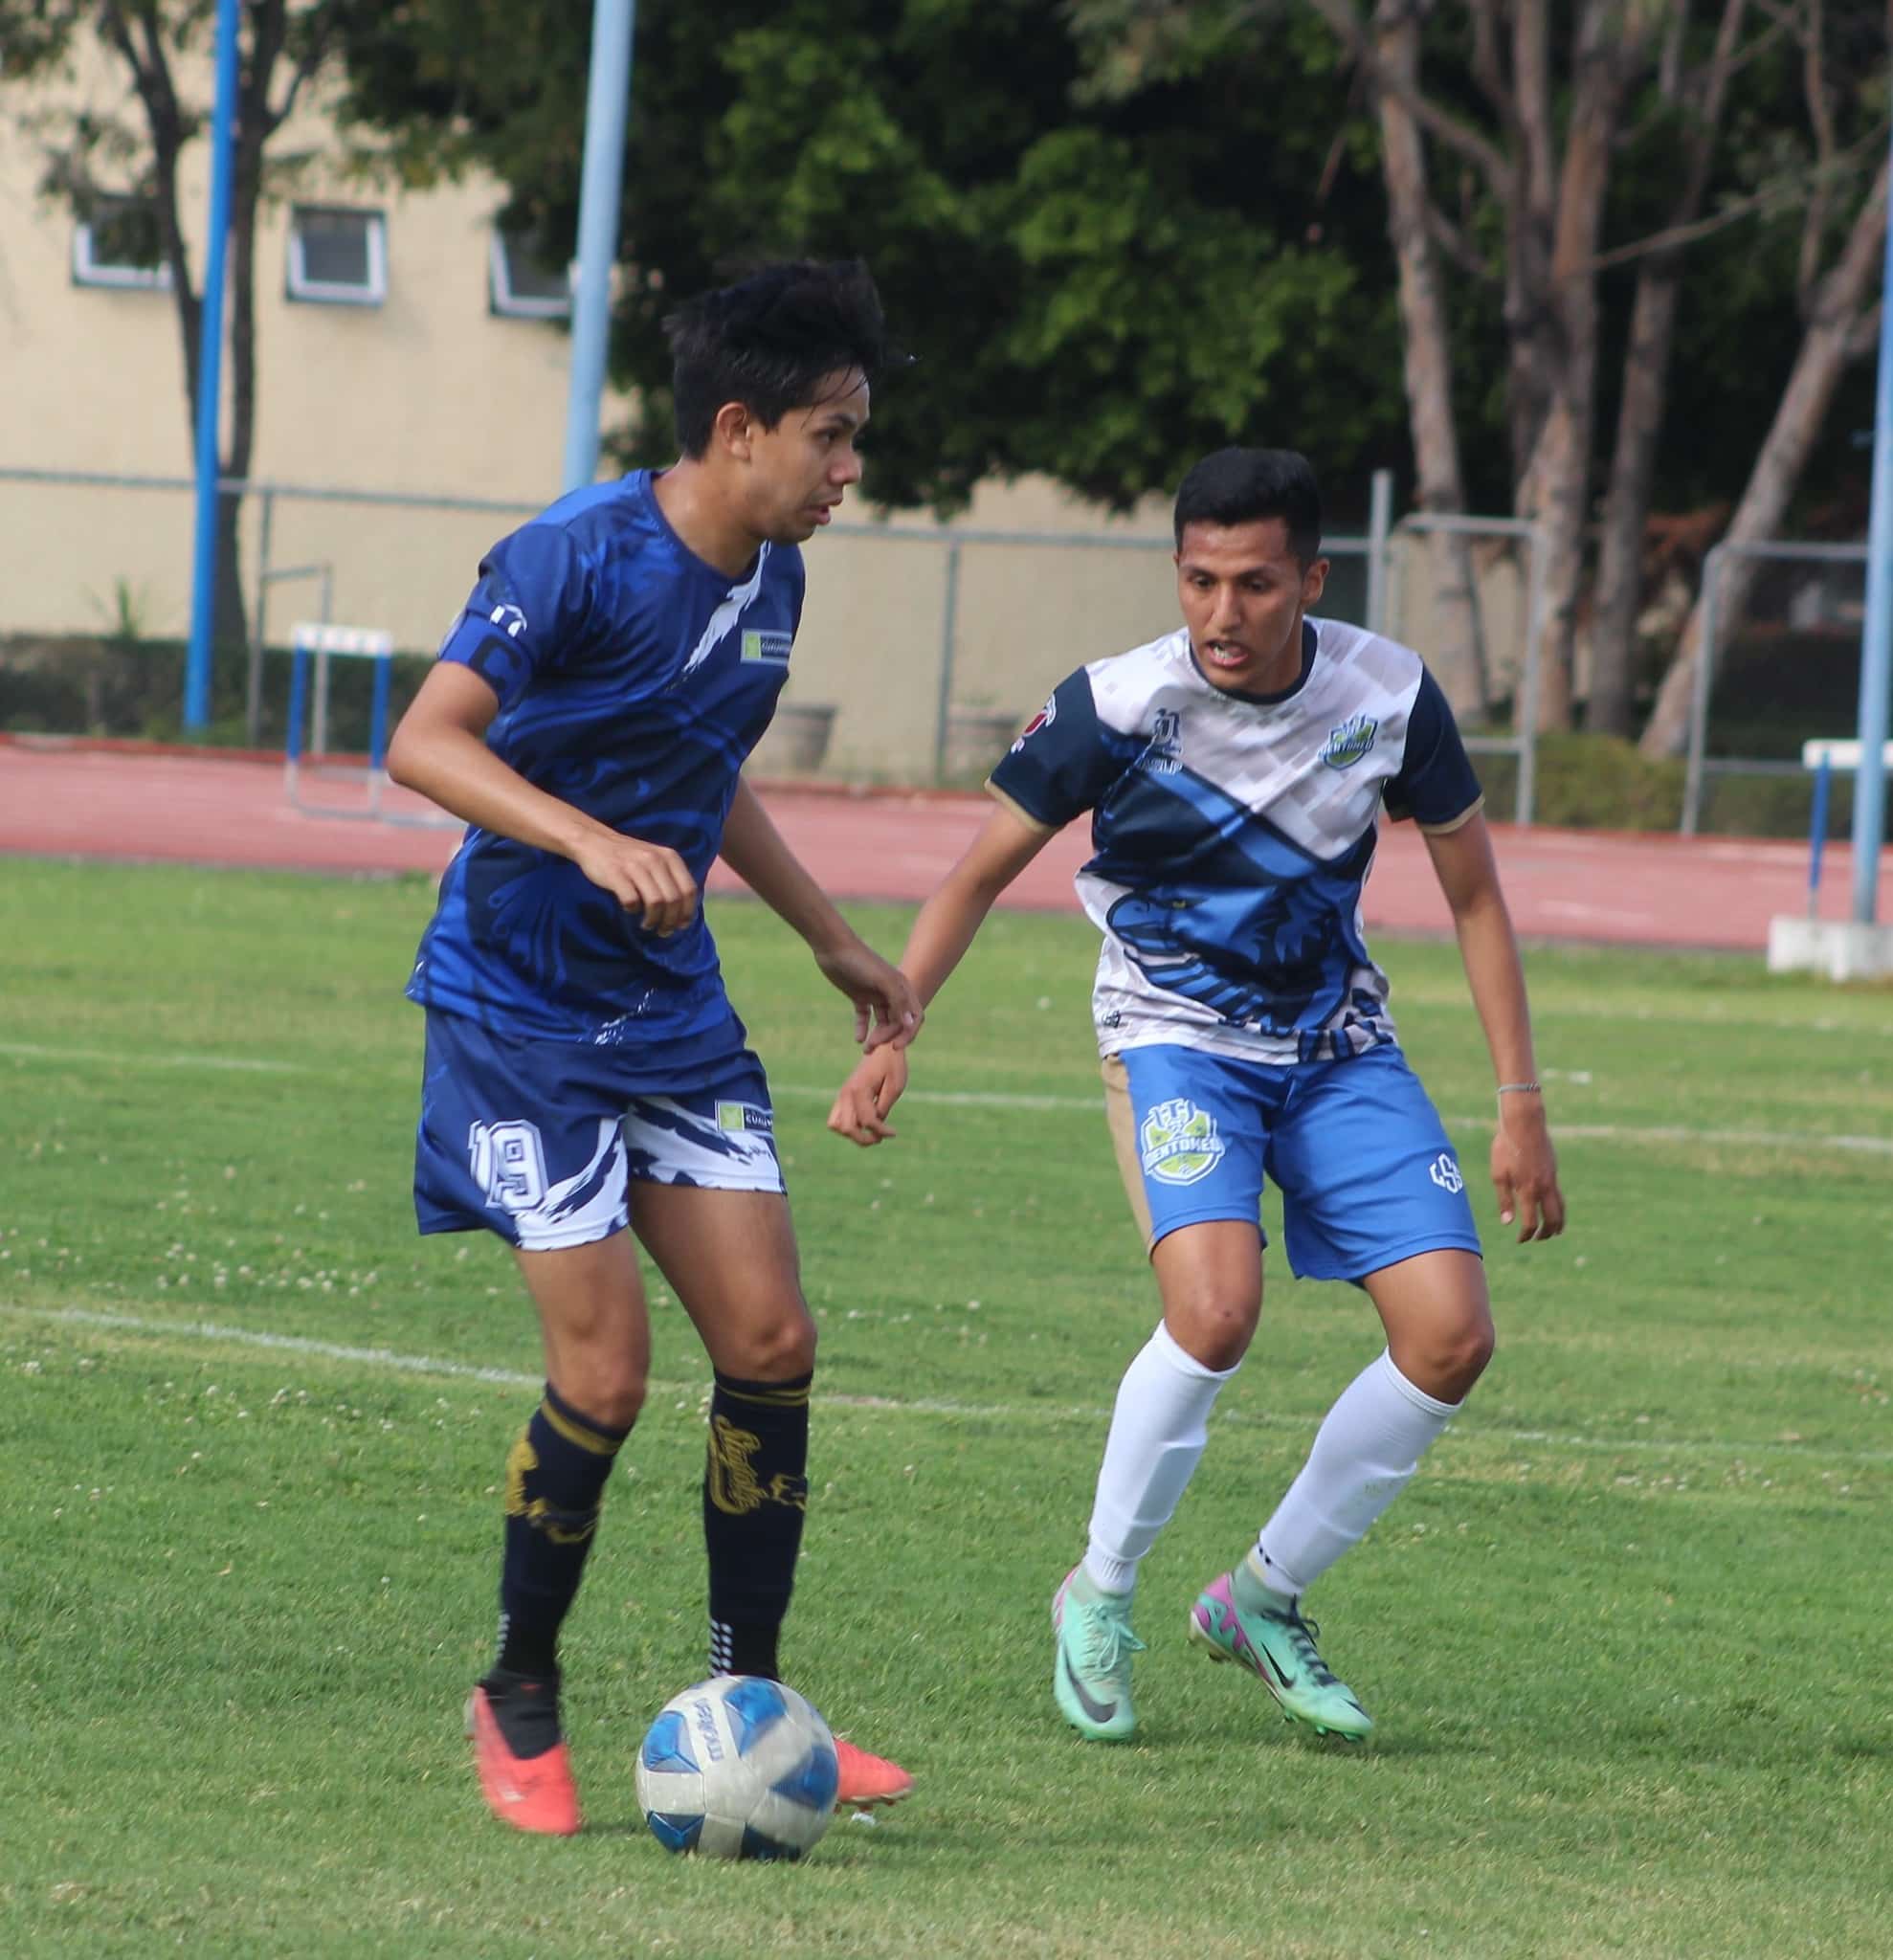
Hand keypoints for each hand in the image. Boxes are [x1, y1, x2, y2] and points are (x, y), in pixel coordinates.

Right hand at [572, 832, 698, 935]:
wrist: (594, 841)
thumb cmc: (629, 857)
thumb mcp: (656, 859)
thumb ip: (671, 878)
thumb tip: (684, 912)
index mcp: (669, 857)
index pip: (689, 890)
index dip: (687, 912)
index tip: (681, 925)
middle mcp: (655, 860)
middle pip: (673, 900)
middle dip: (670, 921)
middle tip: (663, 931)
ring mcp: (635, 866)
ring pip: (655, 902)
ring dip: (653, 920)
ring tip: (647, 925)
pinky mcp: (615, 874)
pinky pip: (631, 900)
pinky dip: (633, 910)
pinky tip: (630, 910)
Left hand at [813, 936, 922, 1049]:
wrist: (832, 947)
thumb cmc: (859, 961)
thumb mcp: (881, 980)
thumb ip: (898, 1001)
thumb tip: (912, 1023)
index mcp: (901, 987)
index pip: (914, 1016)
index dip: (909, 1033)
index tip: (895, 1047)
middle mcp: (891, 992)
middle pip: (897, 1022)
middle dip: (888, 1036)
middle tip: (871, 1046)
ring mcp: (875, 994)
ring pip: (882, 1022)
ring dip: (876, 1036)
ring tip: (865, 1048)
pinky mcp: (859, 995)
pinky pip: (865, 1016)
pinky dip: (863, 1028)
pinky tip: (858, 1039)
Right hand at [828, 1046, 907, 1145]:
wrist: (882, 1048)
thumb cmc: (891, 1065)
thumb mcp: (895, 1087)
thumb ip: (883, 1108)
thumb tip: (874, 1127)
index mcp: (859, 1090)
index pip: (868, 1121)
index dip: (881, 1131)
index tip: (894, 1133)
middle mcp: (846, 1094)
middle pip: (846, 1128)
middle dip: (863, 1139)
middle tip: (879, 1138)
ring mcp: (842, 1095)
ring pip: (835, 1125)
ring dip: (852, 1133)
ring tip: (870, 1132)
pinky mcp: (843, 1096)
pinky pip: (837, 1118)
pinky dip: (848, 1126)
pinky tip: (865, 1124)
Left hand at [1490, 1095, 1564, 1241]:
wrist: (1524, 1124)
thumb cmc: (1506, 1148)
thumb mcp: (1498, 1174)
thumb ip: (1504, 1200)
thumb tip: (1508, 1223)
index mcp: (1527, 1190)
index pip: (1531, 1222)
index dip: (1526, 1234)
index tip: (1521, 1239)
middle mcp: (1543, 1188)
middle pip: (1552, 1219)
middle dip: (1546, 1233)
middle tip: (1538, 1238)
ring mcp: (1552, 1179)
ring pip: (1561, 1207)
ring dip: (1557, 1222)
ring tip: (1552, 1230)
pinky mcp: (1554, 1170)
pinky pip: (1559, 1194)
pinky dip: (1557, 1206)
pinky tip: (1549, 1206)